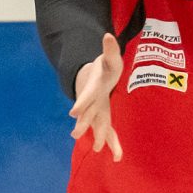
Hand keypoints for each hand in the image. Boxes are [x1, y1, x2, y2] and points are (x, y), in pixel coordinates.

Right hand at [68, 32, 123, 161]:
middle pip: (87, 115)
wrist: (94, 79)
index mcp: (93, 88)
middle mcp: (93, 103)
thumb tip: (108, 35)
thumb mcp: (109, 57)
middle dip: (82, 124)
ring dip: (98, 136)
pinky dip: (113, 144)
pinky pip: (109, 132)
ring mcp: (97, 112)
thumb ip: (109, 49)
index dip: (81, 103)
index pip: (86, 96)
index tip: (73, 113)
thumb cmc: (104, 68)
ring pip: (97, 126)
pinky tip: (118, 157)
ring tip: (99, 149)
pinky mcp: (104, 118)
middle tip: (76, 134)